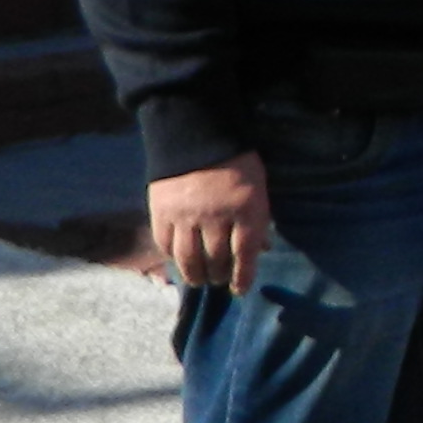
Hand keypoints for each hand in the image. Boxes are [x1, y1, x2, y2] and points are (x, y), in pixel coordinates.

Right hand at [149, 154, 270, 292]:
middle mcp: (216, 216)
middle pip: (216, 259)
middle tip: (219, 280)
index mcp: (246, 208)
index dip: (243, 276)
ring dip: (195, 275)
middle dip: (219, 275)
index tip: (240, 289)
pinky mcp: (162, 211)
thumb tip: (261, 249)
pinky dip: (172, 257)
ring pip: (188, 259)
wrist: (197, 133)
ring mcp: (186, 215)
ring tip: (199, 279)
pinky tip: (179, 260)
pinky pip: (165, 244)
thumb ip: (258, 219)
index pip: (245, 253)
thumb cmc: (236, 162)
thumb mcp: (258, 187)